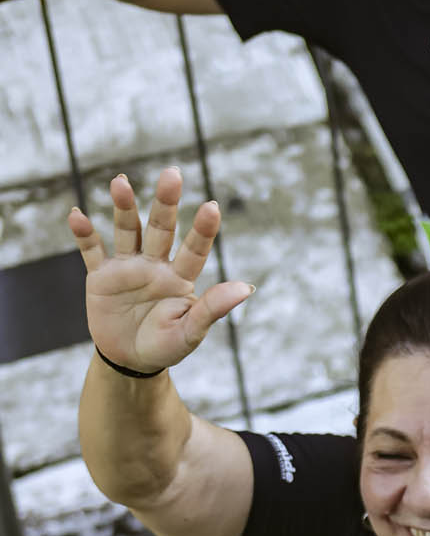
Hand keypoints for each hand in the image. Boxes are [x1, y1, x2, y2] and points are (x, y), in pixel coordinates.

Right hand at [69, 166, 252, 374]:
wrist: (131, 360)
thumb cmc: (166, 346)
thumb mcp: (191, 332)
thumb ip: (213, 308)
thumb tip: (246, 288)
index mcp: (180, 278)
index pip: (195, 250)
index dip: (203, 230)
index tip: (212, 207)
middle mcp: (155, 264)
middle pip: (161, 228)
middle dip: (165, 203)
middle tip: (172, 175)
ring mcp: (127, 267)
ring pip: (127, 230)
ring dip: (124, 207)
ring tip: (121, 182)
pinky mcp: (101, 276)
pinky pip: (92, 250)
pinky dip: (84, 234)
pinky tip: (77, 215)